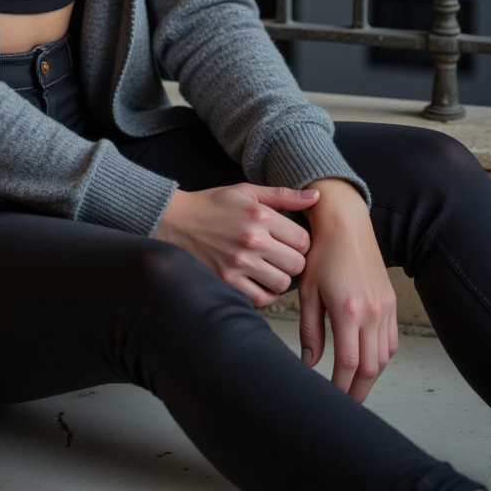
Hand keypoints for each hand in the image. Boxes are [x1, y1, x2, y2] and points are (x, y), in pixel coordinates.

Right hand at [153, 183, 321, 307]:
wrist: (175, 220)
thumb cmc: (212, 205)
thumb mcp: (246, 192)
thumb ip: (282, 195)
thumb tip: (315, 198)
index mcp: (259, 216)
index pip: (303, 239)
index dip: (300, 242)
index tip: (290, 241)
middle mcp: (251, 240)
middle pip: (297, 264)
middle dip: (293, 261)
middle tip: (281, 256)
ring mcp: (239, 263)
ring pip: (282, 284)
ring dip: (280, 278)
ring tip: (269, 268)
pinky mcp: (227, 281)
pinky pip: (261, 298)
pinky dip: (264, 293)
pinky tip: (258, 281)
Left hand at [298, 182, 397, 403]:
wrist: (346, 224)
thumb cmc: (321, 254)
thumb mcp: (308, 291)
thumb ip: (310, 330)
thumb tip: (310, 363)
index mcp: (349, 311)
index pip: (348, 363)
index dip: (340, 386)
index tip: (331, 398)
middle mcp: (372, 312)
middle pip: (370, 367)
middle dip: (358, 390)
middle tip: (344, 404)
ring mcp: (385, 308)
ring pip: (384, 357)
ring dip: (370, 376)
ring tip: (354, 386)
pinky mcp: (391, 302)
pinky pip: (391, 340)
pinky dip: (381, 357)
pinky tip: (367, 360)